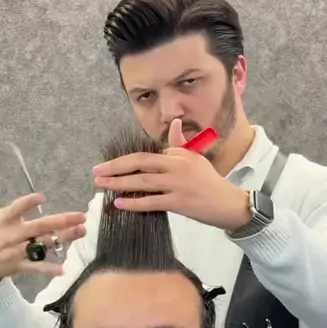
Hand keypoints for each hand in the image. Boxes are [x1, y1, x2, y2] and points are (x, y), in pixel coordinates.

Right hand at [0, 159, 86, 283]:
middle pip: (40, 227)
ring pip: (43, 245)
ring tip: (82, 230)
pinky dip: (49, 269)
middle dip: (61, 221)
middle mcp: (12, 235)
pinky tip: (63, 269)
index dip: (28, 203)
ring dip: (64, 238)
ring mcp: (16, 252)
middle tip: (81, 215)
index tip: (42, 197)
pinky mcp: (19, 266)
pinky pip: (36, 268)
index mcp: (3, 219)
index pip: (17, 209)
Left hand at [93, 119, 250, 229]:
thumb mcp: (196, 158)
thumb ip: (180, 143)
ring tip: (101, 186)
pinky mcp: (179, 202)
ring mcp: (177, 184)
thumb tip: (174, 123)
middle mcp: (177, 165)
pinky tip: (119, 203)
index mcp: (179, 154)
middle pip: (139, 163)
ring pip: (142, 182)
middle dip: (115, 167)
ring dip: (118, 183)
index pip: (146, 155)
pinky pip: (151, 202)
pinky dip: (134, 203)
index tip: (109, 167)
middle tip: (96, 172)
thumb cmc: (210, 182)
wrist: (229, 204)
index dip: (125, 162)